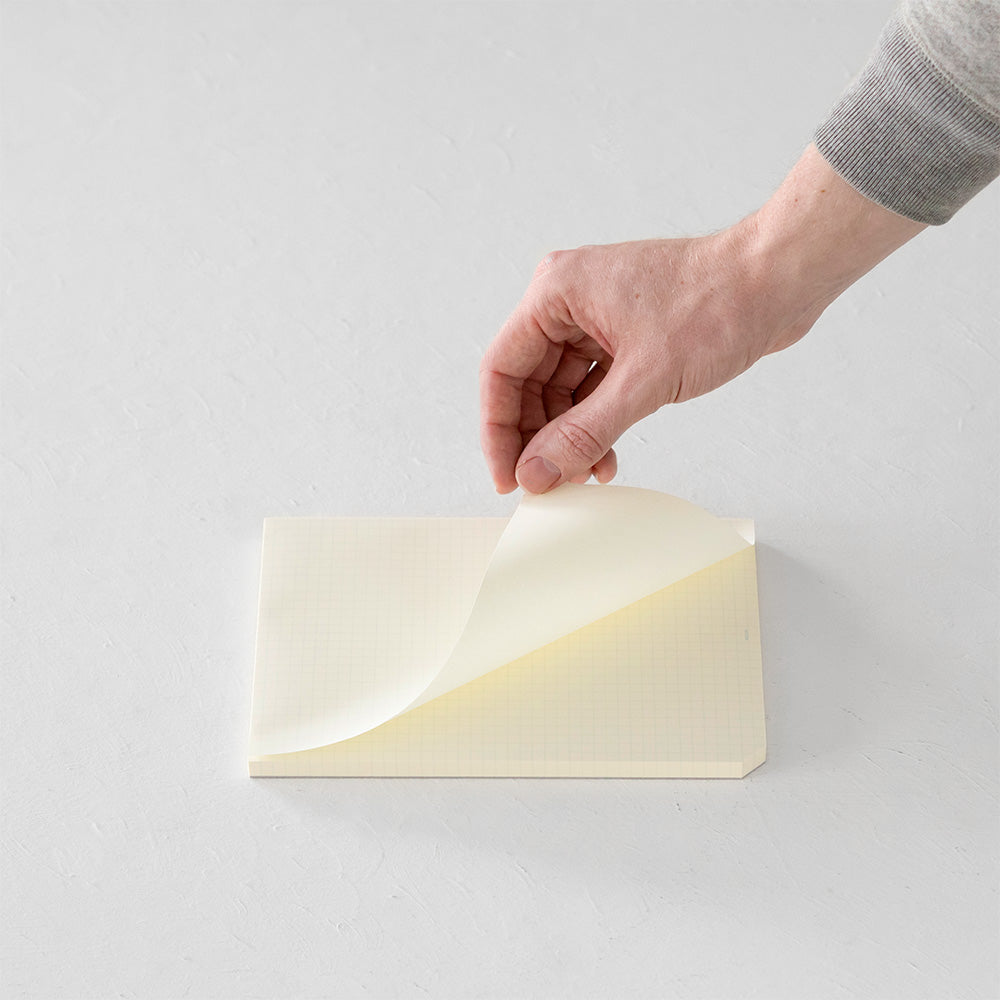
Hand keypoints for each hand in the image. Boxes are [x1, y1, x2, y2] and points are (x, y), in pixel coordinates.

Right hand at [479, 144, 925, 493]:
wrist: (778, 281)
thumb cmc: (717, 306)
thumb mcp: (643, 382)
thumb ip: (583, 434)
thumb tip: (536, 474)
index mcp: (556, 293)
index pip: (502, 369)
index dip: (498, 430)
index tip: (507, 478)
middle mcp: (568, 301)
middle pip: (528, 383)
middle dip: (538, 439)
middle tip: (546, 486)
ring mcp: (597, 318)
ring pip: (560, 390)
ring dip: (569, 437)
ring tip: (584, 477)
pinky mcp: (624, 335)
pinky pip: (592, 387)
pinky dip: (596, 423)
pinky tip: (606, 458)